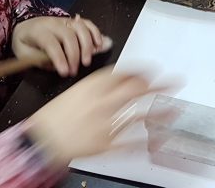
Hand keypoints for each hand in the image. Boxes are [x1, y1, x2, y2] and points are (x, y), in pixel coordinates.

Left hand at [11, 15, 107, 76]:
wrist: (25, 26)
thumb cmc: (25, 42)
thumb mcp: (24, 54)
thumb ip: (40, 60)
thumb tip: (58, 66)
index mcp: (38, 30)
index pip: (51, 43)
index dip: (59, 58)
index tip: (64, 72)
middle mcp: (53, 23)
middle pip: (69, 35)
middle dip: (74, 55)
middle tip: (74, 70)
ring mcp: (64, 20)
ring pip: (81, 28)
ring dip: (87, 45)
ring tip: (87, 61)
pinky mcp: (73, 21)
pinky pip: (87, 24)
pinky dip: (95, 33)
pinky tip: (99, 45)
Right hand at [27, 68, 162, 166]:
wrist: (39, 141)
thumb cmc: (55, 116)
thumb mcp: (75, 92)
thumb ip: (98, 86)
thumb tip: (120, 81)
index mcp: (92, 86)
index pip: (124, 72)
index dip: (142, 71)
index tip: (153, 70)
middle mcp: (101, 102)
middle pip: (136, 89)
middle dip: (157, 85)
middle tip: (172, 83)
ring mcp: (105, 124)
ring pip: (139, 114)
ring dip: (159, 111)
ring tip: (175, 108)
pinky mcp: (106, 144)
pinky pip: (132, 141)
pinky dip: (148, 139)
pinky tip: (160, 137)